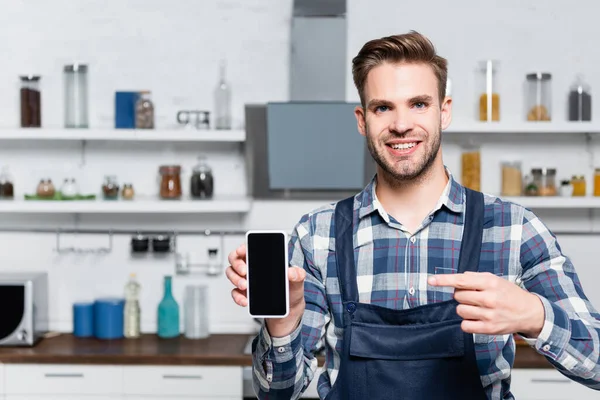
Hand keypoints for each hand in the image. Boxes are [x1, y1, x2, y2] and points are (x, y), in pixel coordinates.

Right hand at [225, 243, 306, 336]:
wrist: (289, 311)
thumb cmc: (291, 291)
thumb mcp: (298, 281)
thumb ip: (298, 274)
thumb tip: (291, 272)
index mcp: (264, 260)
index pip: (249, 248)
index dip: (243, 247)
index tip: (242, 250)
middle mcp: (252, 268)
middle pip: (235, 259)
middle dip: (237, 263)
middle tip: (244, 271)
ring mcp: (246, 280)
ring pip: (231, 274)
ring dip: (235, 279)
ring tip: (245, 286)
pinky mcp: (244, 294)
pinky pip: (235, 293)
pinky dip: (237, 297)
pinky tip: (245, 300)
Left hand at [428, 271, 544, 337]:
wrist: (529, 312)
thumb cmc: (508, 294)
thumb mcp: (495, 279)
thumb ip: (475, 278)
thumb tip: (457, 279)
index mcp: (490, 283)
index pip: (461, 280)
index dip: (444, 280)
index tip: (431, 280)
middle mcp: (489, 299)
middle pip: (457, 296)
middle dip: (462, 295)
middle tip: (474, 296)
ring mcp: (489, 315)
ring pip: (460, 311)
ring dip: (464, 308)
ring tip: (477, 307)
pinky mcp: (489, 329)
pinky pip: (465, 325)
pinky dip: (467, 322)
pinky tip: (477, 318)